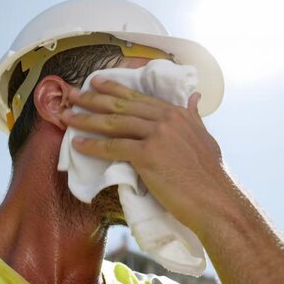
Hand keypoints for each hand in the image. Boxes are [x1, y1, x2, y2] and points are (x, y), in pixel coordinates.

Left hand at [62, 76, 231, 232]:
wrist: (216, 200)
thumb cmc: (211, 176)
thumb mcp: (205, 138)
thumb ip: (194, 116)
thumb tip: (193, 97)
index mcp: (178, 113)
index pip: (139, 97)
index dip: (115, 89)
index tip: (96, 83)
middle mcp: (166, 119)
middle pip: (122, 105)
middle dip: (93, 98)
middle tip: (71, 94)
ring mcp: (157, 135)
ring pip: (114, 123)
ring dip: (86, 119)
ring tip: (67, 116)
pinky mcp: (148, 155)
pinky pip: (113, 147)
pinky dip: (93, 145)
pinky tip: (77, 144)